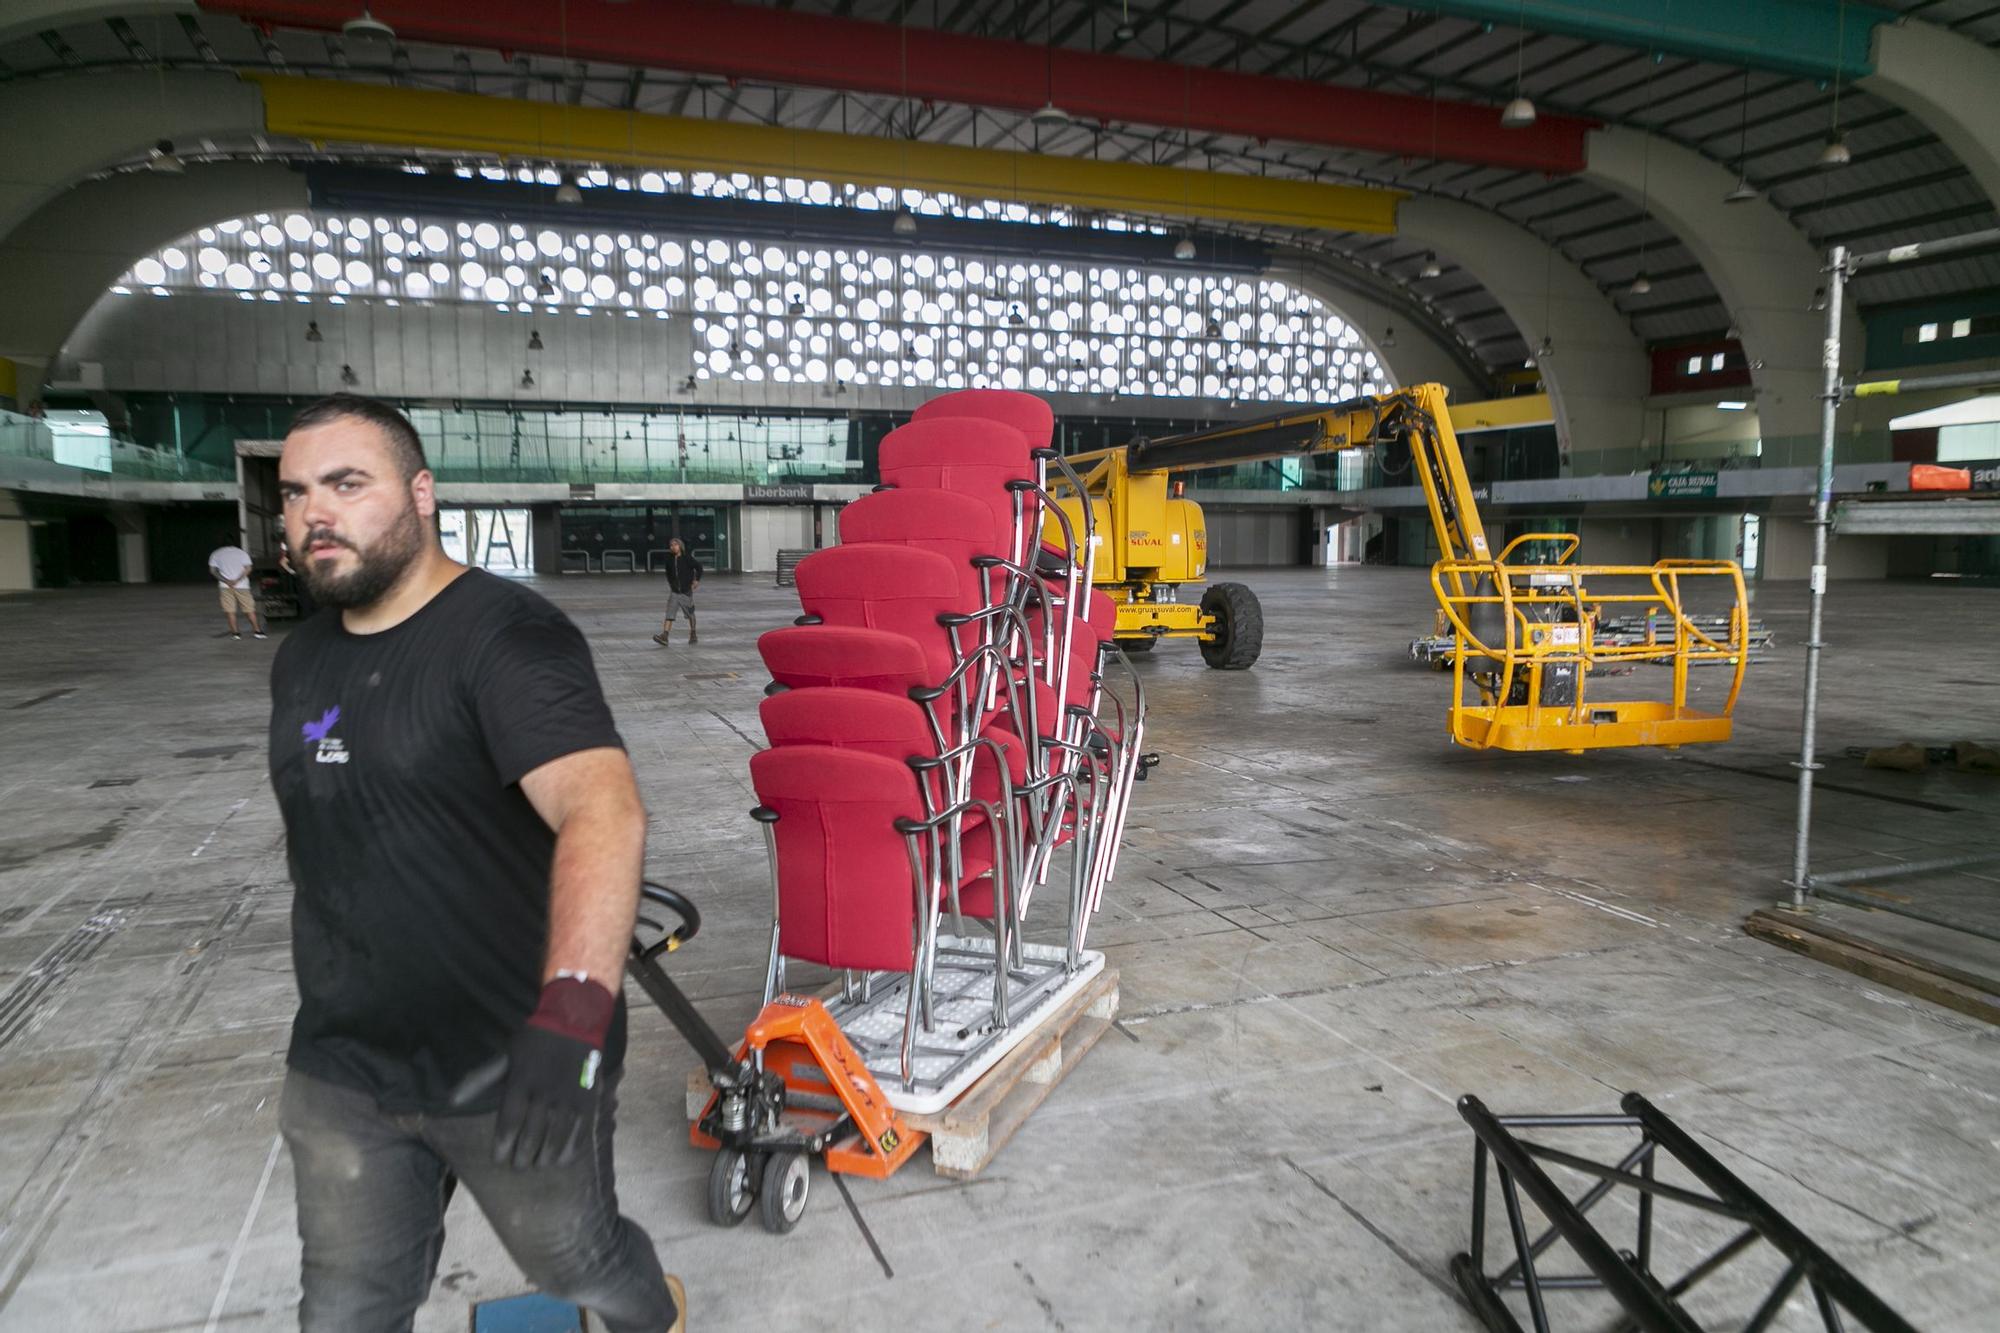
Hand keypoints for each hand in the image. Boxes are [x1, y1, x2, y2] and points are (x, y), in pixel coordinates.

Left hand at [490, 976, 615, 1169]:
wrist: (573, 1022)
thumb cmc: (535, 1041)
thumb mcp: (505, 1056)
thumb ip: (481, 1080)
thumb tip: (452, 1102)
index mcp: (522, 1083)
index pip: (510, 1123)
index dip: (503, 1145)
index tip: (498, 1159)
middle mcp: (544, 1093)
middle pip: (532, 1135)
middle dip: (523, 1156)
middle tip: (518, 1166)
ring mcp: (568, 1098)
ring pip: (556, 1137)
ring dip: (546, 1156)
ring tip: (538, 1165)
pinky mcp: (588, 1099)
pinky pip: (580, 1130)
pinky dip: (571, 1148)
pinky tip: (563, 1160)